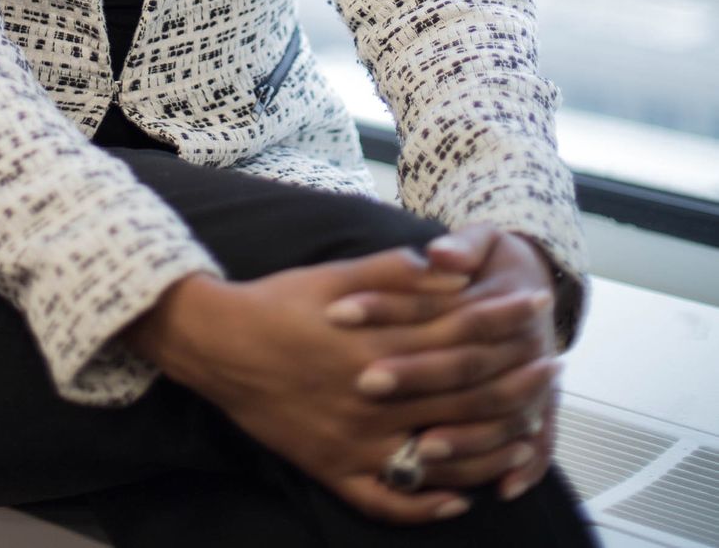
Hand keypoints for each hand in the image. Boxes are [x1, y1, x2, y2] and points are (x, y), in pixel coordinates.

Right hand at [124, 247, 555, 524]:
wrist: (220, 344)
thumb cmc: (281, 301)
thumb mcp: (338, 274)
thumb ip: (397, 274)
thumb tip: (451, 269)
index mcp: (378, 344)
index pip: (459, 333)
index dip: (503, 320)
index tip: (535, 309)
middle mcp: (375, 398)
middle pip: (462, 396)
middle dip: (513, 382)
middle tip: (551, 371)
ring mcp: (357, 441)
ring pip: (440, 453)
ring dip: (489, 446)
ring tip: (527, 436)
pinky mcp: (335, 469)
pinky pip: (389, 499)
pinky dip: (428, 502)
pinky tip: (460, 497)